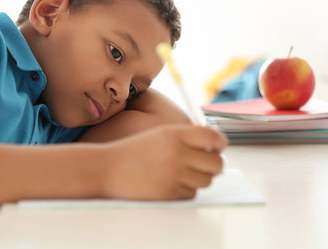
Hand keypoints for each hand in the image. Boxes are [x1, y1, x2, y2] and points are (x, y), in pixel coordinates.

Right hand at [101, 124, 227, 199]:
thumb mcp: (159, 135)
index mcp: (174, 134)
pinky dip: (185, 190)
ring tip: (185, 173)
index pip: (212, 136)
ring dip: (200, 178)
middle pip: (216, 163)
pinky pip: (191, 194)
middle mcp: (176, 153)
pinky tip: (171, 183)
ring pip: (206, 180)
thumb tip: (216, 146)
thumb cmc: (135, 151)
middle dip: (215, 164)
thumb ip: (186, 138)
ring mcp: (173, 175)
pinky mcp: (168, 194)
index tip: (219, 146)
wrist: (107, 168)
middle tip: (208, 164)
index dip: (220, 142)